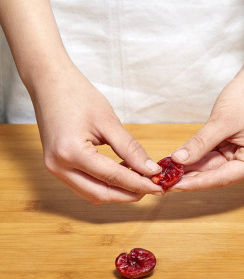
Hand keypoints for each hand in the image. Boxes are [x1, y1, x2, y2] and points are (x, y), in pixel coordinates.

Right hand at [34, 66, 163, 204]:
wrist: (50, 83)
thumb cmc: (77, 95)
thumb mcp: (108, 121)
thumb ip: (130, 149)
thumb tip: (150, 169)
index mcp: (71, 152)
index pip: (112, 177)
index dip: (139, 183)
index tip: (158, 184)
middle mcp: (59, 166)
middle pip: (101, 194)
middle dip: (128, 194)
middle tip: (152, 187)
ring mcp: (55, 169)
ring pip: (92, 194)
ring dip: (117, 193)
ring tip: (139, 182)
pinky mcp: (57, 167)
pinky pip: (84, 185)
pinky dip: (105, 185)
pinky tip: (122, 175)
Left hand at [170, 66, 243, 190]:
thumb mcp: (222, 121)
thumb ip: (200, 143)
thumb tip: (178, 160)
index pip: (221, 178)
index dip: (195, 183)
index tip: (173, 186)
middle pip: (216, 175)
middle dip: (191, 177)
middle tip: (165, 181)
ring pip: (213, 167)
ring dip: (192, 168)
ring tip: (168, 172)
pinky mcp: (236, 147)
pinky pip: (214, 156)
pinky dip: (197, 157)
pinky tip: (179, 161)